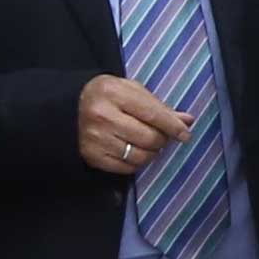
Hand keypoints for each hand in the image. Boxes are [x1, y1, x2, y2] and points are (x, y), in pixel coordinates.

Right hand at [77, 75, 192, 176]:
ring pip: (139, 156)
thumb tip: (187, 121)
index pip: (152, 114)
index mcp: (114, 93)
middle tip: (162, 137)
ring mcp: (96, 138)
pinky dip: (137, 162)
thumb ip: (159, 106)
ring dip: (151, 153)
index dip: (172, 126)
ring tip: (149, 144)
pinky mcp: (92, 156)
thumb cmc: (109, 96)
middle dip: (162, 140)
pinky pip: (127, 168)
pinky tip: (135, 151)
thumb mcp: (132, 91)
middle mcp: (102, 116)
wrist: (72, 107)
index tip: (185, 134)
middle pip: (148, 138)